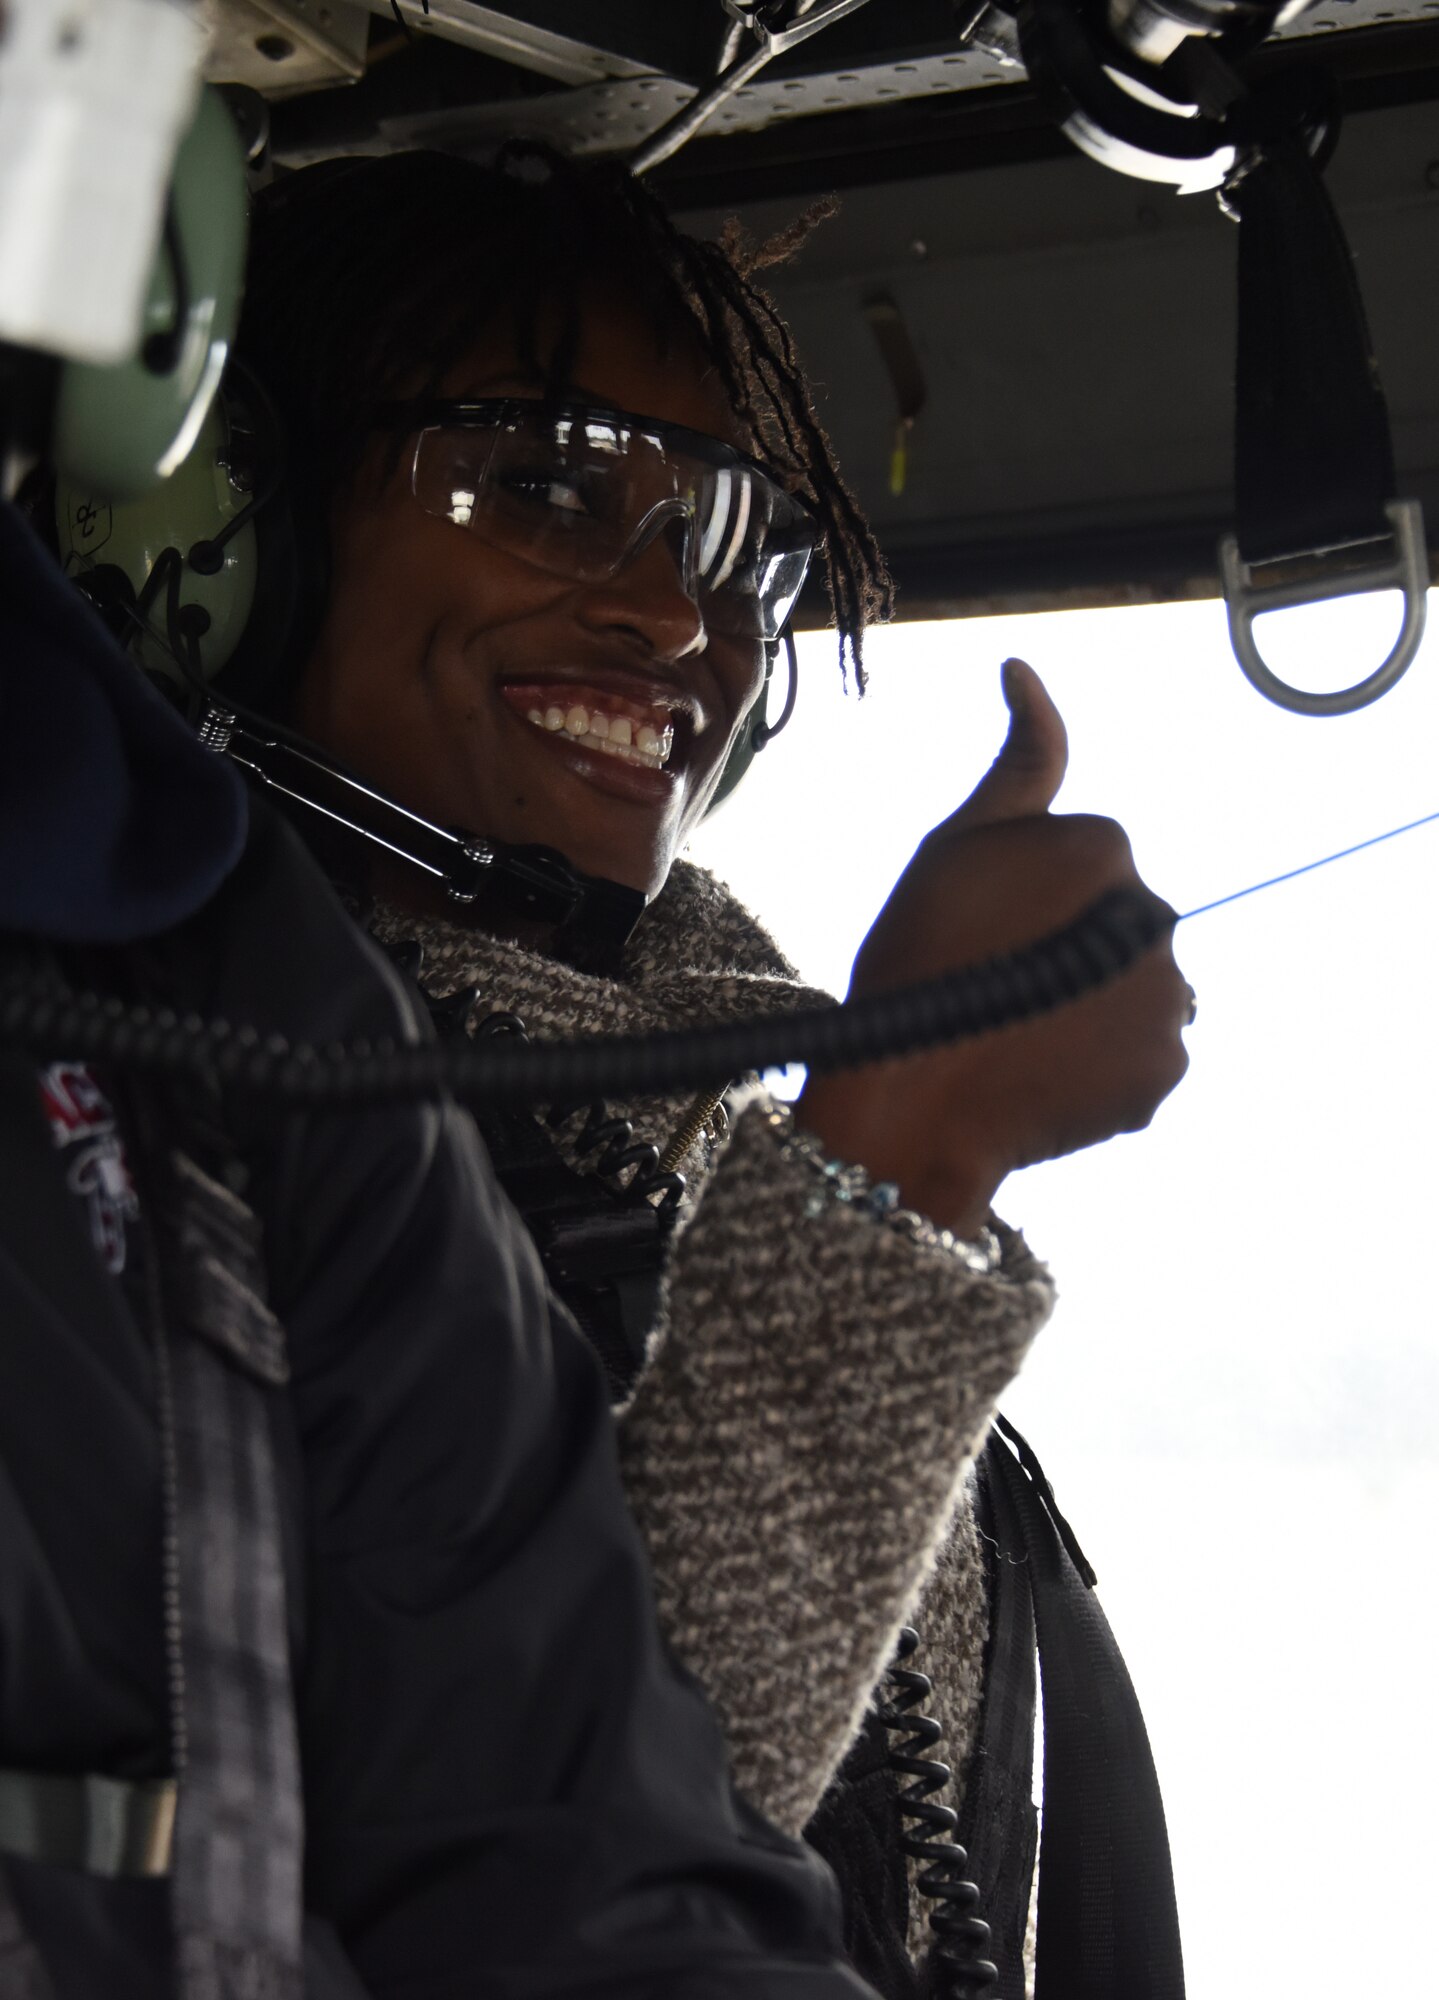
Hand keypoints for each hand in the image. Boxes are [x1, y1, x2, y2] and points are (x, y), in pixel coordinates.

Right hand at [797, 659, 1189, 1235]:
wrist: (905, 1099)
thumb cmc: (916, 962)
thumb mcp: (954, 843)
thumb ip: (1018, 759)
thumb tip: (1023, 667)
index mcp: (1105, 846)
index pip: (1088, 860)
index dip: (1027, 896)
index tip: (983, 930)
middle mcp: (1156, 917)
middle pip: (1120, 924)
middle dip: (1071, 947)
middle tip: (998, 986)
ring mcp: (1168, 999)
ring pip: (1138, 988)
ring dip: (1094, 1005)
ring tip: (1020, 1036)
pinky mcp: (1166, 1070)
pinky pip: (1144, 1054)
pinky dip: (1103, 1064)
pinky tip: (1044, 1071)